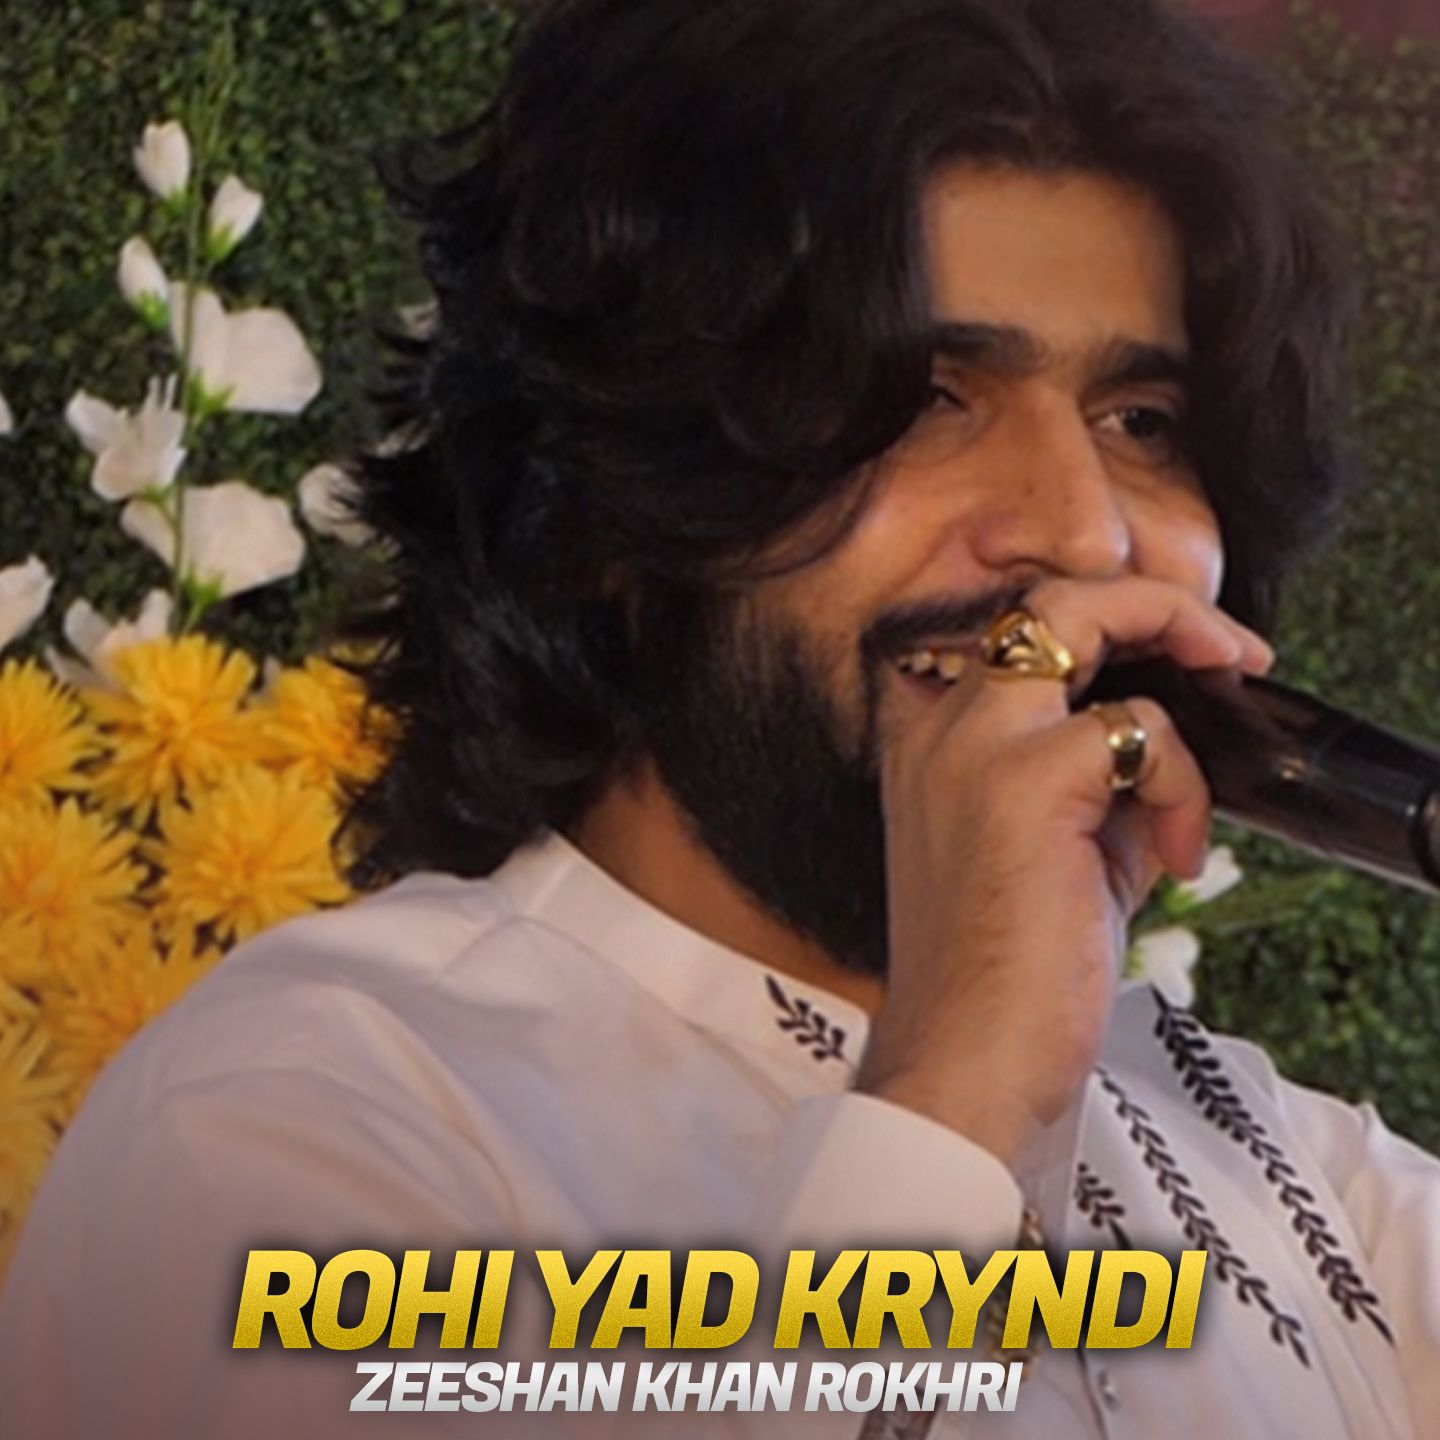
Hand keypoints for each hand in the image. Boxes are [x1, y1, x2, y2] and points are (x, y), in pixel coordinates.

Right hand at [854, 576, 1273, 1167]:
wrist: (965, 1057)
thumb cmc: (1004, 972)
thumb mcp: (1058, 852)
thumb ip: (1099, 780)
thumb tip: (1169, 743)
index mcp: (930, 738)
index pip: (1014, 630)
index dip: (1101, 618)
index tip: (1172, 649)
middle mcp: (939, 723)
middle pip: (1053, 596)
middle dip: (1156, 605)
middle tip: (1223, 648)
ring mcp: (974, 742)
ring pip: (1089, 620)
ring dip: (1180, 685)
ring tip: (1203, 769)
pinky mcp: (1024, 780)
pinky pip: (1141, 732)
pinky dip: (1183, 789)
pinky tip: (1174, 858)